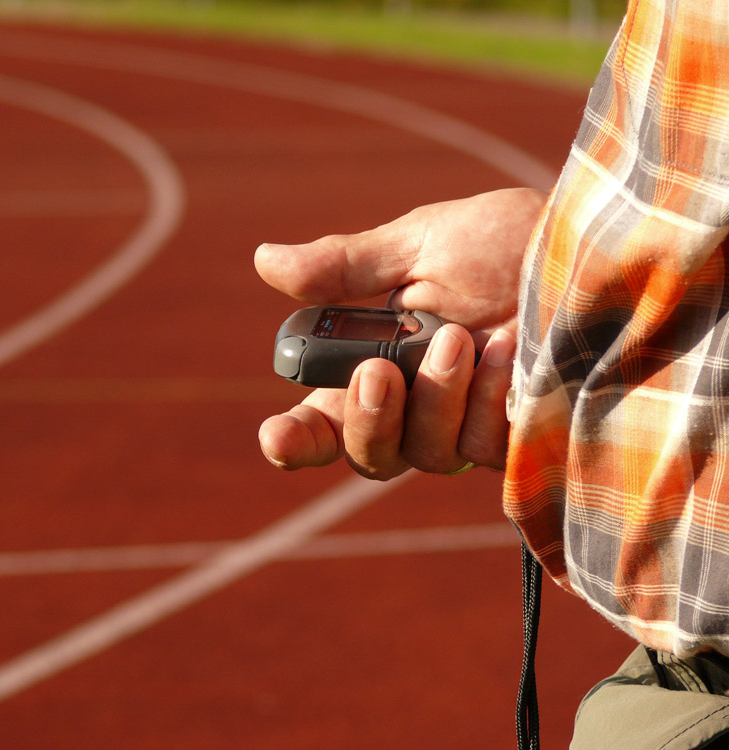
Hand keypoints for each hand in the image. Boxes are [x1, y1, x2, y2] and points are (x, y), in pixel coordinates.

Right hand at [256, 188, 545, 479]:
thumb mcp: (422, 244)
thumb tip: (264, 261)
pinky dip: (486, 399)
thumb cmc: (513, 242)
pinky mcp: (516, 442)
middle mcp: (418, 404)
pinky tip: (510, 353)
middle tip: (378, 373)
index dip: (295, 437)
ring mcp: (468, 427)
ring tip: (462, 338)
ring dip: (435, 396)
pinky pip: (480, 447)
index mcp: (380, 359)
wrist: (603, 252)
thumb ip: (346, 268)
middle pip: (365, 454)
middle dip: (364, 419)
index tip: (276, 437)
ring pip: (422, 453)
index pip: (324, 416)